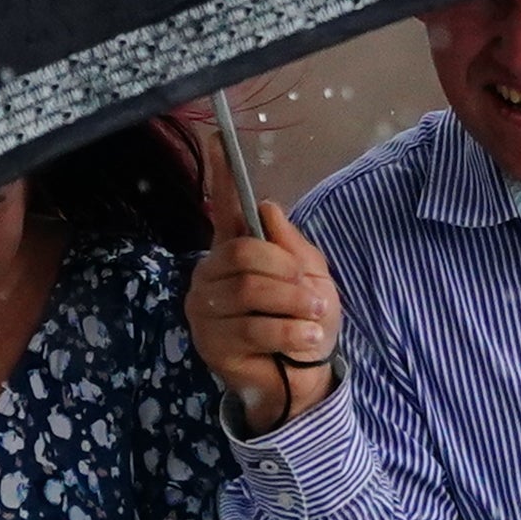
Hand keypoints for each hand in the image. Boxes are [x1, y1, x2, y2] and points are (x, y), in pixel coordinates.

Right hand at [188, 156, 340, 435]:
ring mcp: (206, 309)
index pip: (224, 207)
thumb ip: (290, 245)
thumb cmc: (308, 324)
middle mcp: (212, 274)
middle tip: (314, 294)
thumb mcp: (313, 277)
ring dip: (295, 305)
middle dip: (288, 272)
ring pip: (252, 290)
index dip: (221, 175)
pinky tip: (304, 340)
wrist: (306, 382)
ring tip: (314, 320)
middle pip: (246, 253)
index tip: (217, 137)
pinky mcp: (211, 343)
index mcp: (237, 251)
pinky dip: (289, 331)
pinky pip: (253, 327)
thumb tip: (265, 207)